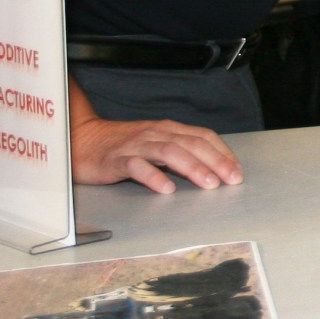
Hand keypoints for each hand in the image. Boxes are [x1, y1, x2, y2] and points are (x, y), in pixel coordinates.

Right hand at [70, 88, 242, 193]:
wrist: (82, 140)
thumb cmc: (123, 146)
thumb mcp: (156, 144)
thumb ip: (179, 152)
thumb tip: (211, 168)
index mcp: (168, 129)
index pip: (203, 136)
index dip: (223, 152)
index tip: (237, 171)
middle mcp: (155, 133)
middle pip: (191, 144)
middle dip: (216, 161)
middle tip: (231, 180)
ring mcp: (136, 146)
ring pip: (169, 152)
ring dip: (192, 167)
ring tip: (208, 184)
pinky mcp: (116, 160)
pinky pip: (137, 167)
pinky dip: (154, 176)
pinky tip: (166, 188)